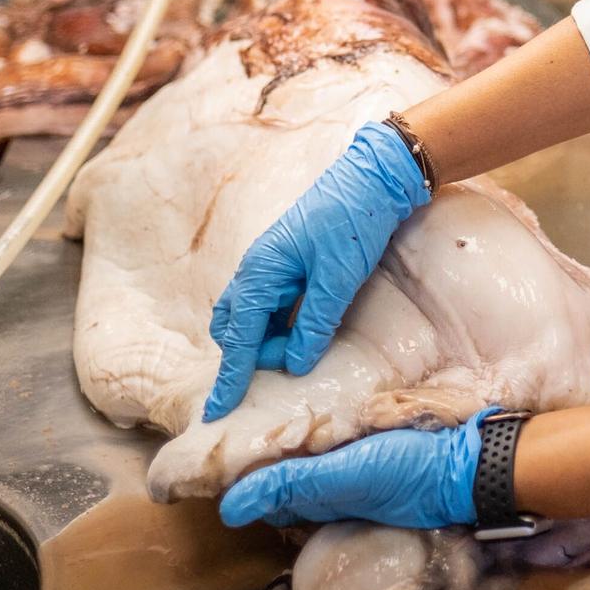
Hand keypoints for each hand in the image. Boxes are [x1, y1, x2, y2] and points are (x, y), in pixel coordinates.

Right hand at [203, 122, 429, 420]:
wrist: (372, 177)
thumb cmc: (353, 221)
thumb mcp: (339, 277)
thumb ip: (316, 322)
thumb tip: (295, 364)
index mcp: (260, 273)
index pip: (238, 339)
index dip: (230, 378)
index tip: (216, 412)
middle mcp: (257, 271)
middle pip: (237, 330)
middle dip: (254, 355)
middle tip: (296, 360)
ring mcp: (270, 266)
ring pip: (253, 318)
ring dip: (269, 339)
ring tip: (303, 346)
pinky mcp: (288, 265)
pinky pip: (272, 305)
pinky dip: (281, 324)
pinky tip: (305, 330)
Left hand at [219, 408, 493, 529]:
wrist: (466, 461)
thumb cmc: (405, 469)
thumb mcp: (341, 476)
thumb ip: (289, 485)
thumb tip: (227, 509)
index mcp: (318, 500)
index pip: (265, 492)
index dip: (239, 472)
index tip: (214, 441)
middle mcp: (331, 487)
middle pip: (284, 473)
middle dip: (261, 450)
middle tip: (236, 406)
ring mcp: (353, 467)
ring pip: (308, 455)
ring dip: (290, 434)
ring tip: (267, 394)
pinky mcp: (373, 447)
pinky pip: (335, 439)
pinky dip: (320, 424)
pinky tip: (319, 401)